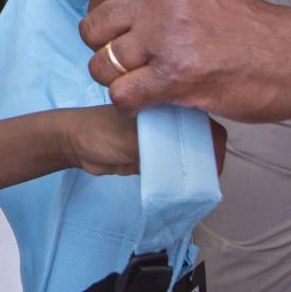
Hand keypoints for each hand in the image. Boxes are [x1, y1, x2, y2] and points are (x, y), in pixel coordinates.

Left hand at [63, 106, 228, 175]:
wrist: (76, 146)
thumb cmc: (100, 131)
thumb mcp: (135, 139)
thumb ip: (161, 148)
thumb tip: (187, 162)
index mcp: (169, 104)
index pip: (204, 124)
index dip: (214, 144)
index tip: (214, 164)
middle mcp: (170, 119)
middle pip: (201, 142)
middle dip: (206, 160)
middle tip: (205, 179)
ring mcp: (162, 138)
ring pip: (187, 156)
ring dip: (191, 170)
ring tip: (193, 185)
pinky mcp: (153, 156)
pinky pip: (173, 168)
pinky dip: (177, 177)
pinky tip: (180, 186)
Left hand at [79, 0, 290, 122]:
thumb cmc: (255, 33)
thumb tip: (121, 17)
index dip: (104, 20)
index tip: (119, 36)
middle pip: (94, 29)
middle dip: (105, 52)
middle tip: (130, 66)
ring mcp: (169, 35)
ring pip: (103, 64)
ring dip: (117, 82)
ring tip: (143, 86)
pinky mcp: (176, 75)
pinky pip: (122, 93)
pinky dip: (129, 104)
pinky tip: (150, 103)